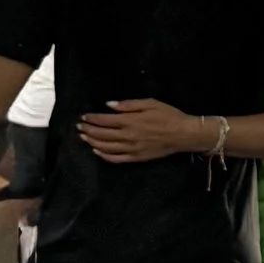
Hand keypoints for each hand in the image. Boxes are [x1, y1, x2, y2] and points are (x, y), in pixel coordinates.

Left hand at [78, 98, 213, 163]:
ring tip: (84, 138)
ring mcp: (131, 149)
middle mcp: (128, 136)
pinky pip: (116, 158)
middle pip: (102, 134)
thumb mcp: (150, 103)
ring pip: (106, 147)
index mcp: (130, 121)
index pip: (105, 120)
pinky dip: (104, 155)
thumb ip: (128, 105)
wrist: (184, 134)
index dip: (92, 118)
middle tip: (79, 127)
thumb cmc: (169, 115)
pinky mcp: (136, 158)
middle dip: (88, 130)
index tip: (84, 117)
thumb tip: (109, 105)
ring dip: (93, 142)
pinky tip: (97, 151)